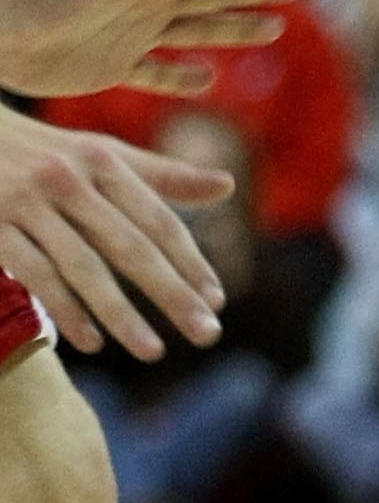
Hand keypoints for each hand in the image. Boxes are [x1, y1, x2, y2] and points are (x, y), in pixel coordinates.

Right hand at [0, 109, 230, 357]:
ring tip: (153, 352)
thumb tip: (228, 187)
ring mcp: (27, 203)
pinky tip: (91, 342)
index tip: (217, 300)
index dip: (190, 260)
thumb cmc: (43, 151)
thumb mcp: (100, 154)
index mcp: (103, 161)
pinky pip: (34, 274)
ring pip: (83, 266)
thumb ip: (162, 176)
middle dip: (171, 293)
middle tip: (208, 334)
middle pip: (130, 246)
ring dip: (121, 313)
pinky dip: (63, 309)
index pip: (157, 220)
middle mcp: (68, 180)